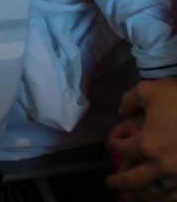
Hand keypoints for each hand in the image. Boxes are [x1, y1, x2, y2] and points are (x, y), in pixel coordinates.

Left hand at [107, 80, 176, 199]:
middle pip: (134, 181)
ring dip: (140, 196)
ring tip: (131, 195)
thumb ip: (129, 100)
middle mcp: (161, 164)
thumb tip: (121, 111)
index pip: (122, 147)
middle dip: (119, 182)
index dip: (114, 142)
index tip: (113, 140)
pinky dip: (164, 199)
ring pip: (155, 193)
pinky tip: (160, 196)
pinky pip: (175, 197)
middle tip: (111, 183)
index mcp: (147, 143)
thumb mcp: (148, 90)